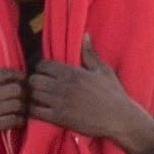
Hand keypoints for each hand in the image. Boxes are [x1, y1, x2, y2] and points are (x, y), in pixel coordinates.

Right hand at [0, 66, 27, 153]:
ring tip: (21, 113)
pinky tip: (18, 123)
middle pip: (15, 88)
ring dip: (23, 110)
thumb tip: (8, 75)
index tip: (23, 83)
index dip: (18, 76)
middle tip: (25, 101)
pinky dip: (20, 121)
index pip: (4, 73)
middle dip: (24, 95)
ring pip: (17, 104)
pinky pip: (14, 119)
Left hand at [27, 39, 153, 153]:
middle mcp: (64, 86)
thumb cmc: (114, 94)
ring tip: (39, 100)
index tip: (46, 76)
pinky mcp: (60, 118)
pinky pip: (35, 112)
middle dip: (34, 83)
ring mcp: (60, 102)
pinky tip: (42, 112)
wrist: (120, 119)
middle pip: (33, 79)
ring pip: (32, 95)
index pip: (42, 64)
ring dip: (33, 97)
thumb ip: (90, 53)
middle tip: (40, 88)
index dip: (41, 69)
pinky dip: (35, 111)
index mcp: (73, 72)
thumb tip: (85, 35)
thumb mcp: (103, 71)